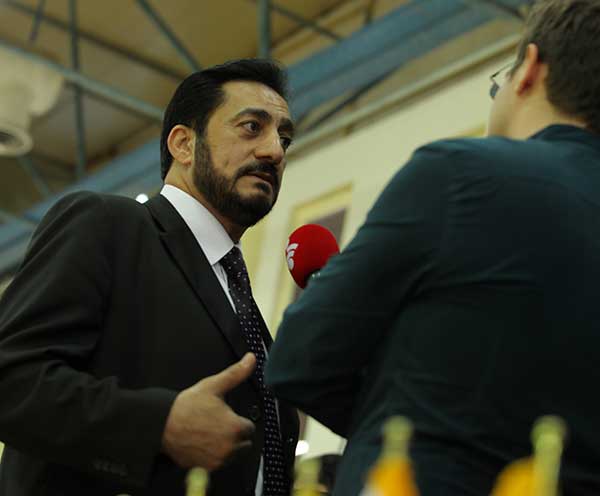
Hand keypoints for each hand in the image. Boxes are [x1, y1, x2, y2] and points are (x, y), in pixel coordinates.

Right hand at [161, 353, 256, 470]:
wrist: (162, 424)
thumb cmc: (188, 406)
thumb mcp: (214, 385)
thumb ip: (236, 373)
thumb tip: (251, 359)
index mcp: (235, 427)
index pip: (249, 428)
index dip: (239, 420)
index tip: (227, 416)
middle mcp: (229, 447)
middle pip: (244, 443)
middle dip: (235, 435)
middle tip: (217, 424)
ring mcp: (217, 460)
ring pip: (232, 455)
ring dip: (226, 446)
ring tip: (209, 433)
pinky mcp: (206, 469)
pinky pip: (218, 463)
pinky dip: (214, 456)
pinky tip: (203, 444)